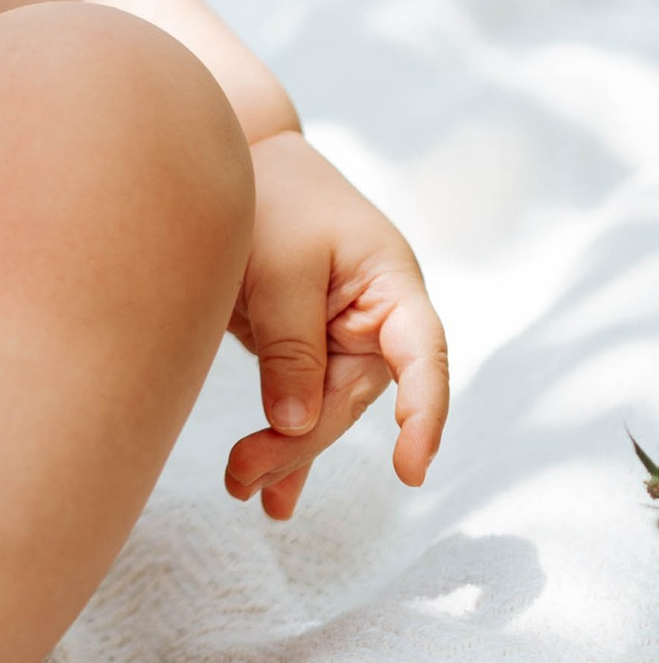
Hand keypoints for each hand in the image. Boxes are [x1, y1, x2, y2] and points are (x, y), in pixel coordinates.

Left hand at [225, 129, 449, 520]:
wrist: (238, 162)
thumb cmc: (270, 198)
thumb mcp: (277, 266)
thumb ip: (291, 344)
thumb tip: (296, 422)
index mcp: (392, 286)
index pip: (423, 359)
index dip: (423, 415)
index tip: (409, 467)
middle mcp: (379, 320)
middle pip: (353, 400)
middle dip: (301, 444)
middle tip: (240, 476)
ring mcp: (345, 337)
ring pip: (323, 412)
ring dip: (285, 453)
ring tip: (240, 489)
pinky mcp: (308, 350)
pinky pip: (306, 407)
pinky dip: (287, 448)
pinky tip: (272, 501)